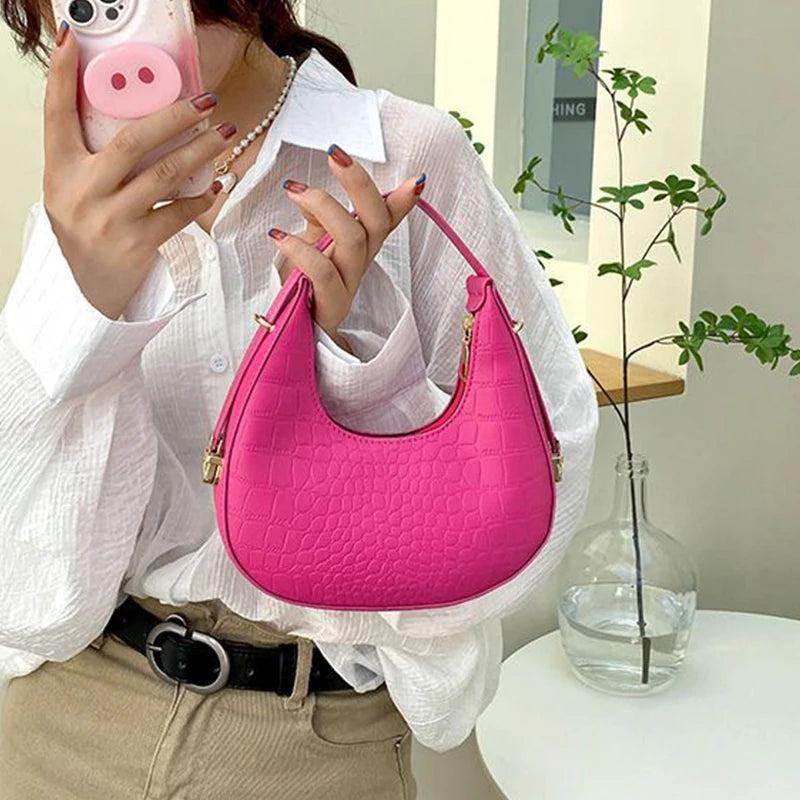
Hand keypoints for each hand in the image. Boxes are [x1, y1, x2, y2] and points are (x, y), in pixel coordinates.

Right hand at [42, 24, 235, 320]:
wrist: (89, 290)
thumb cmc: (87, 230)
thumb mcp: (74, 190)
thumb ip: (91, 157)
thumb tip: (130, 110)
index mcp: (59, 171)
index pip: (55, 114)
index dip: (60, 76)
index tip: (70, 39)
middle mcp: (81, 192)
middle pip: (132, 141)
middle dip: (174, 116)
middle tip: (207, 100)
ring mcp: (110, 219)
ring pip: (164, 175)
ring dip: (201, 151)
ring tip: (226, 133)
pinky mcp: (137, 244)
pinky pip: (178, 213)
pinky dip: (200, 198)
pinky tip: (216, 184)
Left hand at [268, 143, 425, 346]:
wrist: (297, 332)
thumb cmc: (305, 286)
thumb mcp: (313, 246)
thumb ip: (316, 220)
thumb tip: (307, 193)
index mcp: (361, 246)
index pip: (388, 219)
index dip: (404, 201)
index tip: (416, 179)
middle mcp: (360, 262)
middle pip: (375, 220)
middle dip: (359, 183)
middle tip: (334, 154)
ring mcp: (348, 283)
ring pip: (352, 239)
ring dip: (323, 205)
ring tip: (293, 189)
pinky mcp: (331, 304)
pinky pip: (322, 271)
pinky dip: (298, 248)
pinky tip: (278, 235)